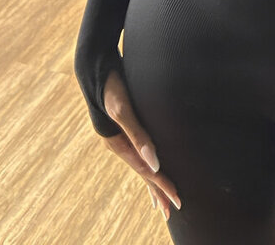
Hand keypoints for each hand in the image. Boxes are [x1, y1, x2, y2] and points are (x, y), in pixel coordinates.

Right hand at [101, 67, 181, 221]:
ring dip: (153, 179)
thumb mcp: (122, 109)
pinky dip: (148, 160)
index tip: (178, 200)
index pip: (145, 171)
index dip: (162, 185)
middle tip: (172, 209)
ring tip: (162, 197)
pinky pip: (140, 148)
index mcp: (117, 144)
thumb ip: (138, 134)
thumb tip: (155, 163)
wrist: (97, 64)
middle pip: (142, 171)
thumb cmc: (111, 85)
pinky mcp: (127, 123)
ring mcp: (122, 134)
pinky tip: (153, 162)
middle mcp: (120, 142)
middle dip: (158, 190)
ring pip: (141, 162)